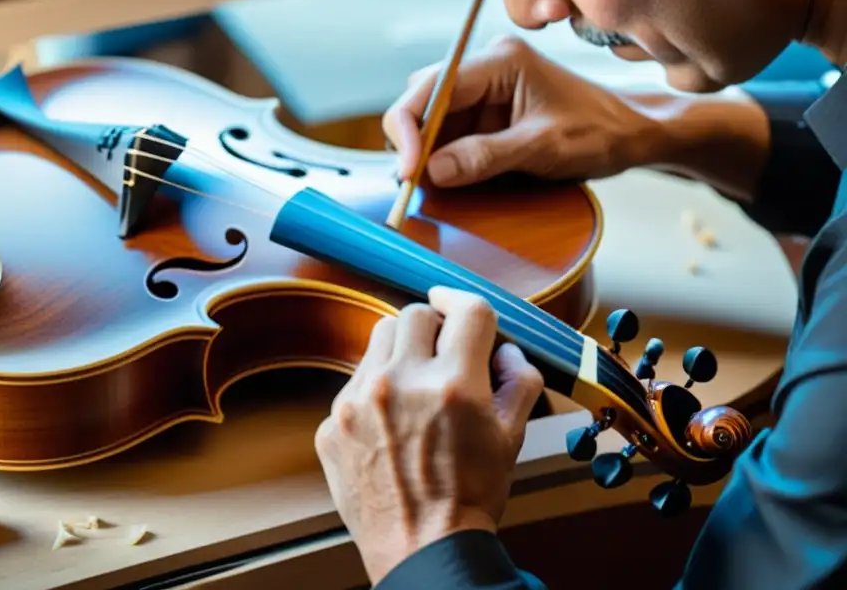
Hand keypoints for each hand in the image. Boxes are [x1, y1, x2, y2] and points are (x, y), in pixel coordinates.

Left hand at [314, 287, 543, 584]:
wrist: (422, 549)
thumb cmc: (470, 496)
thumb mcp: (513, 437)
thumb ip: (518, 380)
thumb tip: (505, 349)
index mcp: (454, 385)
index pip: (466, 310)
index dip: (465, 302)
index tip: (456, 303)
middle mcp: (402, 383)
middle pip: (415, 314)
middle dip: (433, 329)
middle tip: (441, 355)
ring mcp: (360, 400)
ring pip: (379, 338)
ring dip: (401, 351)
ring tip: (413, 386)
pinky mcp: (333, 421)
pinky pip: (354, 380)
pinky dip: (374, 390)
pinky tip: (390, 423)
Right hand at [383, 36, 664, 186]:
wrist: (631, 134)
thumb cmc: (599, 132)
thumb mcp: (542, 148)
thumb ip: (485, 156)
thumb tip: (431, 170)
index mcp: (500, 61)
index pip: (432, 88)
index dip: (409, 129)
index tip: (408, 171)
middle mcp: (486, 67)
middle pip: (422, 99)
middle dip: (414, 140)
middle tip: (416, 182)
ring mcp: (485, 88)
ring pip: (431, 117)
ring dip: (427, 151)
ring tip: (433, 184)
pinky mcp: (487, 111)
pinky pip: (450, 131)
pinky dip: (443, 156)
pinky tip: (449, 176)